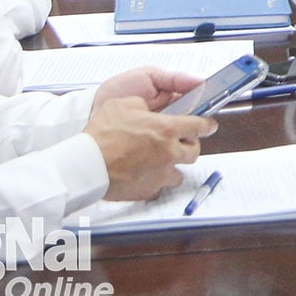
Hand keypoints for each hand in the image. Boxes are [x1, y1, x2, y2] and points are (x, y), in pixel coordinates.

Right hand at [86, 73, 213, 200]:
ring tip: (159, 160)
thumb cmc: (102, 135)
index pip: (200, 126)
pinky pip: (160, 185)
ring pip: (179, 172)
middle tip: (178, 142)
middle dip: (189, 145)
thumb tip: (151, 108)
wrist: (86, 165)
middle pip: (194, 151)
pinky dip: (156, 179)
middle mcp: (169, 152)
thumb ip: (145, 106)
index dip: (207, 124)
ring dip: (173, 165)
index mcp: (167, 129)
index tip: (209, 125)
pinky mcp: (149, 190)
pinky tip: (144, 173)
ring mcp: (161, 173)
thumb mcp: (124, 104)